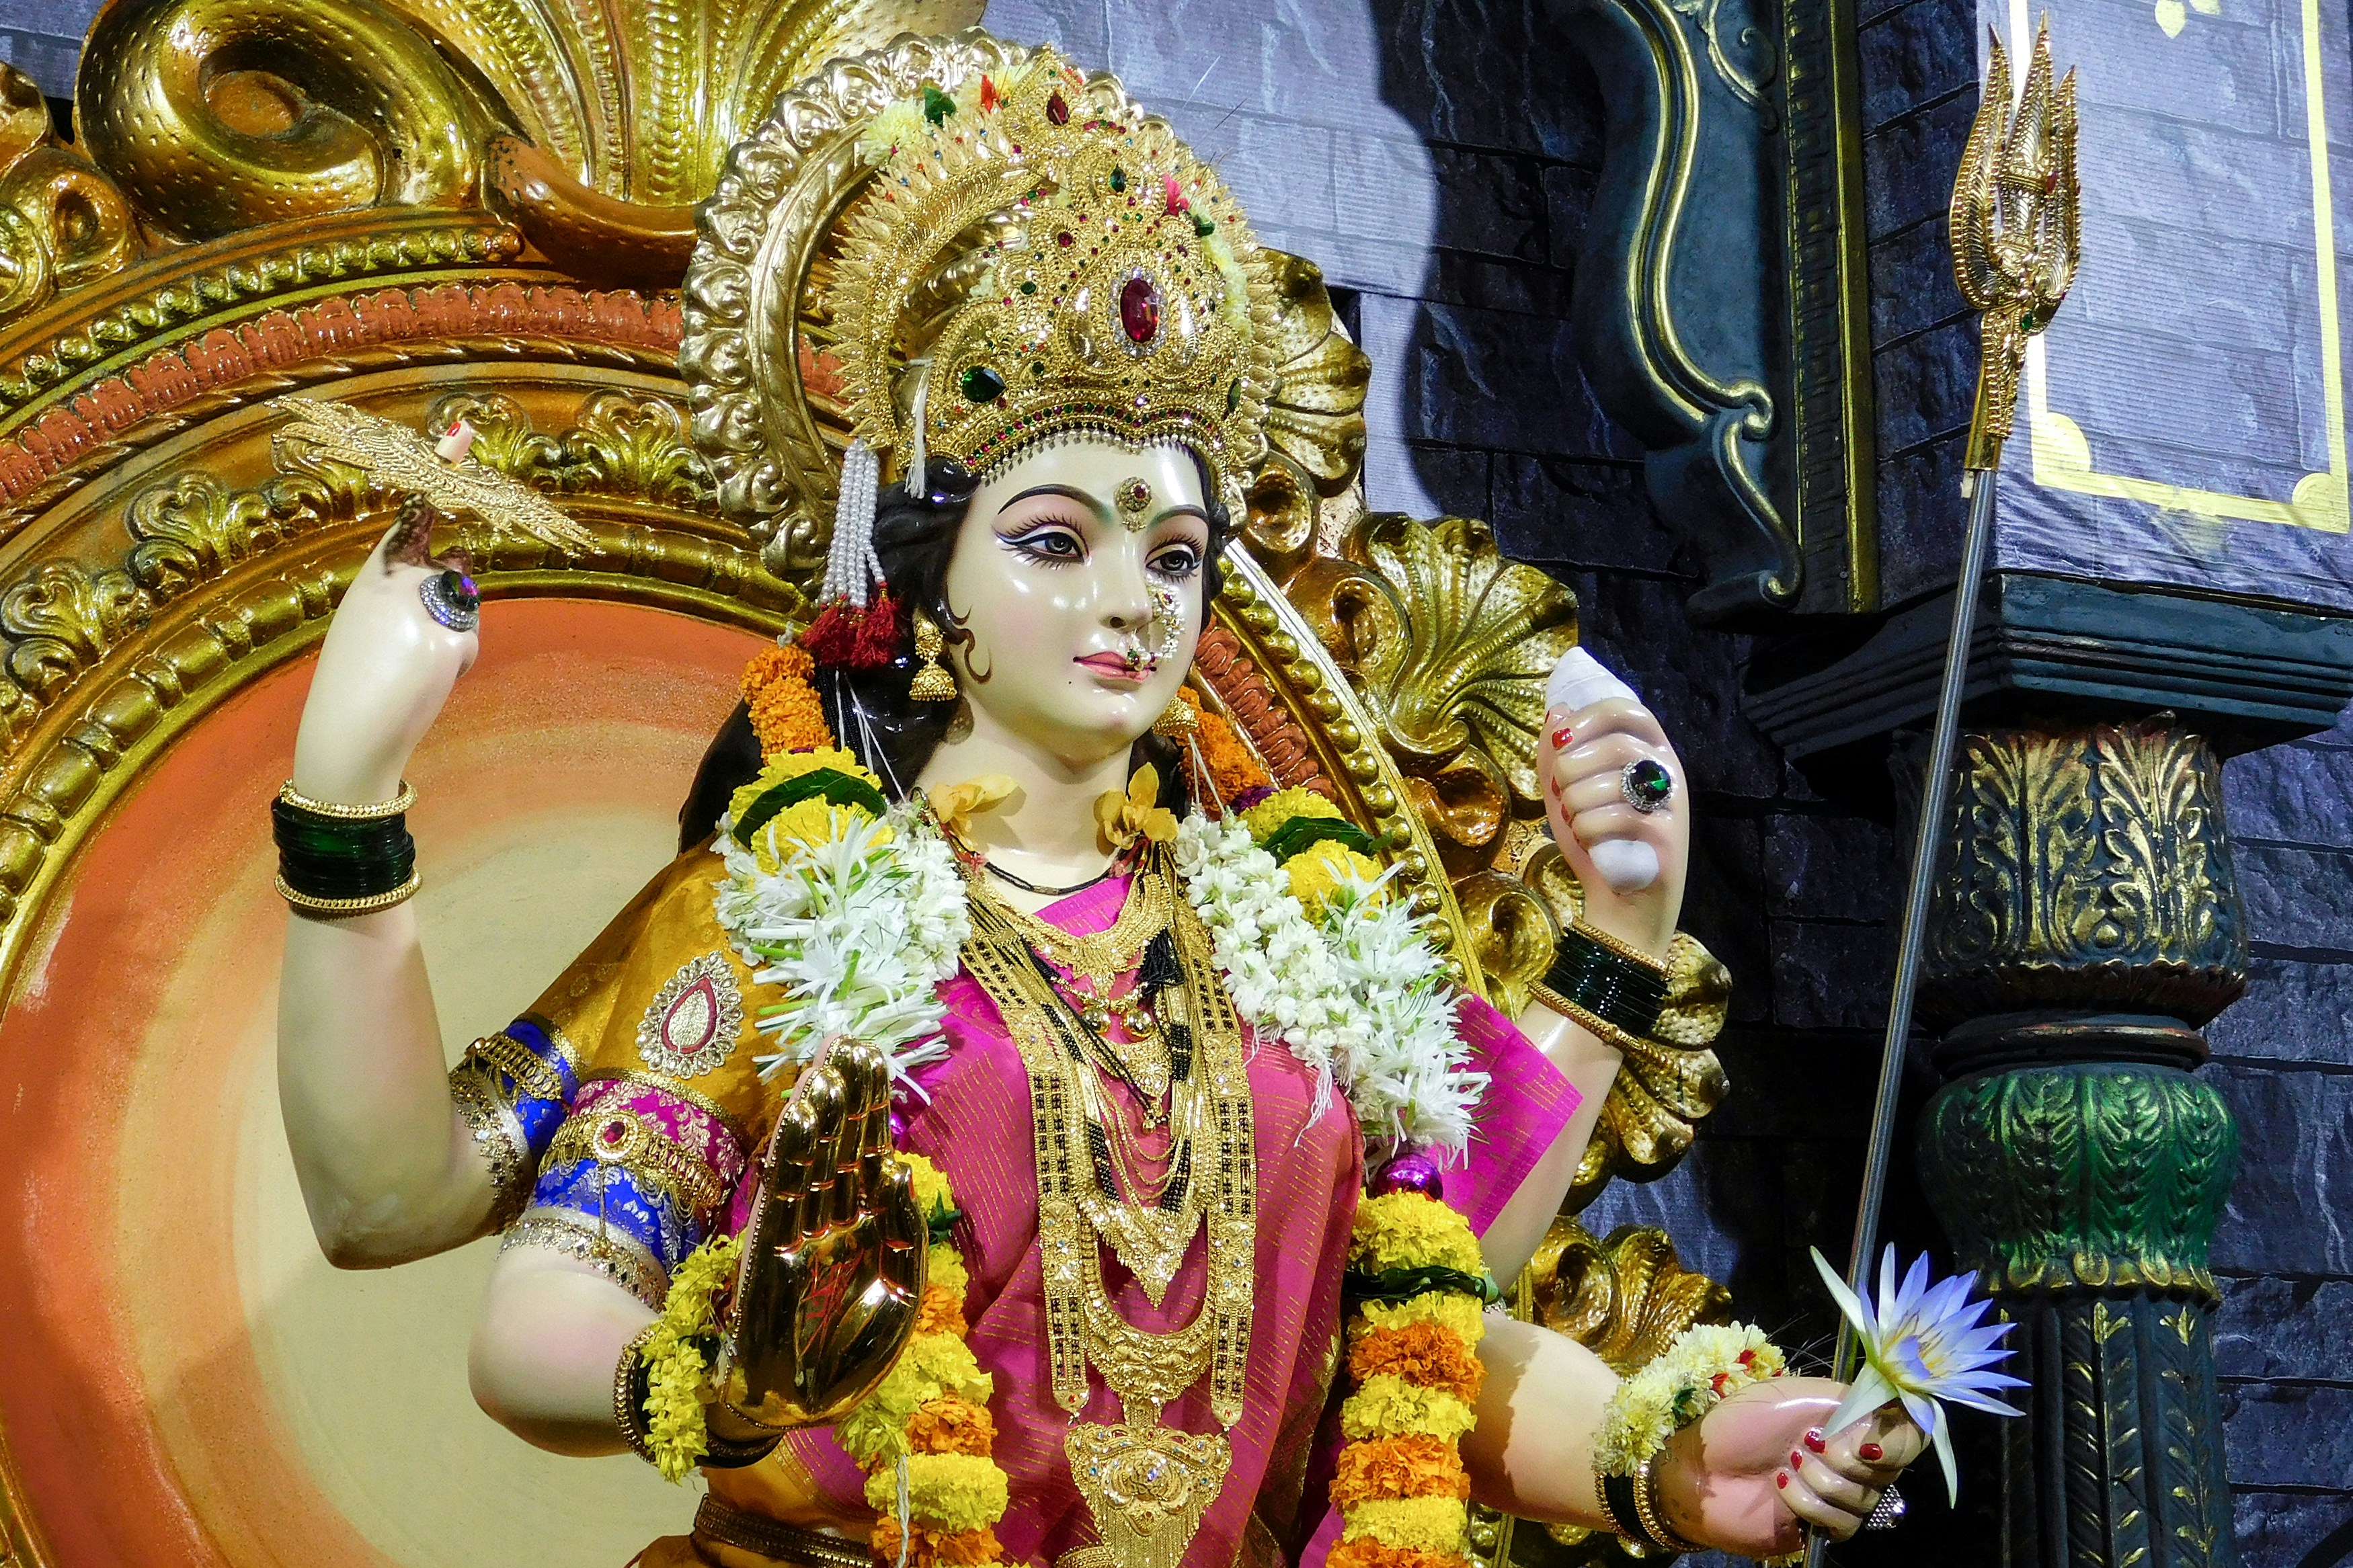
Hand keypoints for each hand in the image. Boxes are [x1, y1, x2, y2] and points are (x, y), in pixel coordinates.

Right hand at [288, 496, 477, 802]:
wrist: (348, 730)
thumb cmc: (355, 684)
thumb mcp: (365, 625)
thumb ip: (401, 596)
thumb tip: (458, 567)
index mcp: (370, 582)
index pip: (406, 533)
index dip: (425, 515)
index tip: (438, 499)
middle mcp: (397, 587)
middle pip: (450, 573)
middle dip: (452, 599)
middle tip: (422, 636)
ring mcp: (423, 612)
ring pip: (466, 610)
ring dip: (456, 634)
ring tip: (417, 665)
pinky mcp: (446, 643)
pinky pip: (468, 645)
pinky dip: (457, 664)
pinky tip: (429, 680)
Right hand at [723, 1039, 924, 1428]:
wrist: (790, 1409)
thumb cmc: (845, 1361)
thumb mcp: (898, 1297)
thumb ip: (902, 1235)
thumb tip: (895, 1169)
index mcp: (864, 1229)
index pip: (866, 1154)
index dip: (869, 1109)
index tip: (871, 1059)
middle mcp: (830, 1222)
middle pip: (840, 1147)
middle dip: (847, 1097)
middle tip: (852, 1042)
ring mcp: (798, 1233)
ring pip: (813, 1159)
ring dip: (820, 1112)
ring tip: (829, 1064)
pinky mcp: (769, 1252)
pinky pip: (783, 1191)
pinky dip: (791, 1151)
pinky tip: (799, 1112)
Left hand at [1538, 695, 1688, 958]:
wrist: (1621, 902)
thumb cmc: (1596, 840)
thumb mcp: (1567, 792)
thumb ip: (1559, 752)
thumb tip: (1557, 711)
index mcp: (1648, 751)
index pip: (1627, 710)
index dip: (1588, 718)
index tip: (1560, 740)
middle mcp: (1668, 771)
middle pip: (1616, 744)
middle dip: (1572, 768)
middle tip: (1563, 793)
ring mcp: (1672, 804)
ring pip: (1611, 783)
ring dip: (1575, 804)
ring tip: (1575, 820)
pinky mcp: (1668, 837)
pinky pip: (1616, 819)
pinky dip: (1587, 831)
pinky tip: (1590, 842)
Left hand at [1655, 1378, 1926, 1555]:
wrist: (1699, 1466)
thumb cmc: (1739, 1422)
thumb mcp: (1792, 1395)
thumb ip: (1849, 1401)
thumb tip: (1895, 1418)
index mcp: (1850, 1418)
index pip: (1909, 1431)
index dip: (1899, 1438)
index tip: (1868, 1439)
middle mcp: (1853, 1456)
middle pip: (1892, 1467)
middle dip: (1847, 1455)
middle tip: (1806, 1443)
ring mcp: (1840, 1493)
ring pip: (1865, 1497)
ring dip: (1820, 1478)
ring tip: (1785, 1465)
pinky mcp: (1824, 1526)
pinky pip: (1842, 1523)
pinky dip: (1808, 1503)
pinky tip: (1781, 1488)